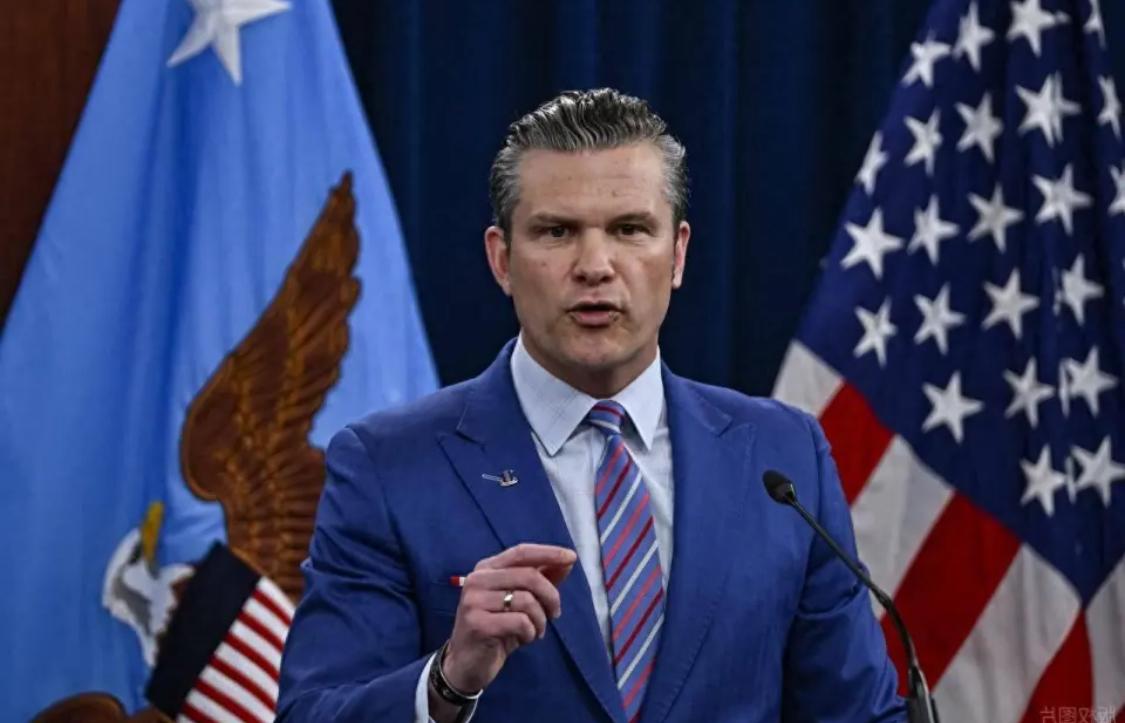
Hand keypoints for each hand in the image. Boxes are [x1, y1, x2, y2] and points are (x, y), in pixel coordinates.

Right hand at [442, 543, 576, 692]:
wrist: (467, 664)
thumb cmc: (498, 629)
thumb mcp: (520, 602)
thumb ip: (541, 578)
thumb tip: (567, 560)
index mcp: (487, 569)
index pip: (521, 552)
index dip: (548, 553)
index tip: (571, 557)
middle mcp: (477, 580)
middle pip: (529, 576)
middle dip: (551, 596)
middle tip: (555, 614)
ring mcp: (474, 601)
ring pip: (527, 601)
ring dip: (540, 620)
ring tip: (535, 631)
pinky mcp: (477, 624)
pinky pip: (520, 622)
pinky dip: (530, 633)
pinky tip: (523, 640)